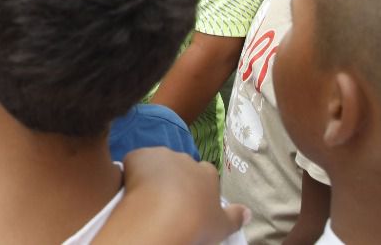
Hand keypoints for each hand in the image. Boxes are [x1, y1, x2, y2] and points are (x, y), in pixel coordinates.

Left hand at [93, 147, 248, 243]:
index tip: (192, 202)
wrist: (161, 217)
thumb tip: (248, 212)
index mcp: (207, 173)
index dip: (198, 186)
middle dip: (176, 178)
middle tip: (169, 201)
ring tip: (149, 196)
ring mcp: (160, 155)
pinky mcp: (137, 155)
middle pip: (181, 165)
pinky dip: (133, 171)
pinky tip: (132, 188)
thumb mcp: (222, 226)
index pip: (205, 173)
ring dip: (154, 173)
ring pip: (157, 162)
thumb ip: (236, 216)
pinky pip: (135, 161)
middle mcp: (185, 158)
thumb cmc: (196, 223)